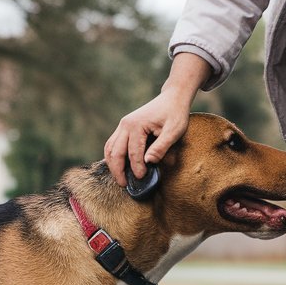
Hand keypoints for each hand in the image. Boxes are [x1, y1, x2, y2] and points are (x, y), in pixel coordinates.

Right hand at [105, 52, 212, 185]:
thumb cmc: (175, 114)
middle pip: (115, 152)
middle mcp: (125, 124)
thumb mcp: (174, 131)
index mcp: (136, 125)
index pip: (133, 153)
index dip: (137, 168)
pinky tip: (119, 167)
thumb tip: (148, 163)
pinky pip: (112, 144)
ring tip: (121, 179)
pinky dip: (113, 157)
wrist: (172, 98)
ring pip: (110, 149)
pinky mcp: (124, 127)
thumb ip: (161, 147)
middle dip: (118, 171)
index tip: (142, 178)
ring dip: (113, 165)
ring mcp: (122, 125)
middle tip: (125, 185)